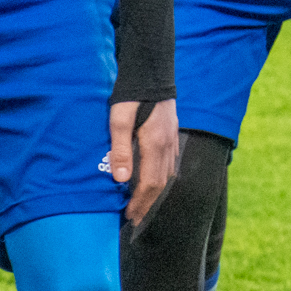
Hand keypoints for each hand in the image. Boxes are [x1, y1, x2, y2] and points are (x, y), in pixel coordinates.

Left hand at [111, 98, 178, 227]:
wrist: (151, 72)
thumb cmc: (131, 95)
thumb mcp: (118, 120)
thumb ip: (120, 149)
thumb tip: (121, 180)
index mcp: (155, 143)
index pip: (150, 182)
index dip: (140, 202)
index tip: (129, 216)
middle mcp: (167, 144)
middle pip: (161, 182)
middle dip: (148, 203)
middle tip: (135, 219)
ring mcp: (172, 138)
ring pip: (167, 173)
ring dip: (155, 192)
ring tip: (142, 204)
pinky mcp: (171, 133)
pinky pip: (169, 162)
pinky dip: (161, 177)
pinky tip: (153, 180)